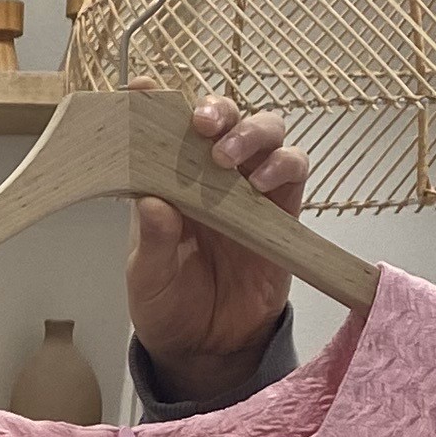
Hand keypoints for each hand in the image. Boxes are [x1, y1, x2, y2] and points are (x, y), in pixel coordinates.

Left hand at [125, 89, 312, 407]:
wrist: (208, 349)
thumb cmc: (168, 306)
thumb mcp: (148, 280)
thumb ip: (153, 244)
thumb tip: (156, 204)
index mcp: (166, 181)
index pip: (164, 129)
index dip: (157, 102)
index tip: (142, 87)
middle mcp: (208, 176)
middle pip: (224, 117)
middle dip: (217, 109)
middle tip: (203, 125)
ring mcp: (248, 188)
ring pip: (264, 131)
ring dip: (251, 131)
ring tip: (229, 158)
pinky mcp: (281, 210)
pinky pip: (293, 170)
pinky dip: (284, 164)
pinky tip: (265, 180)